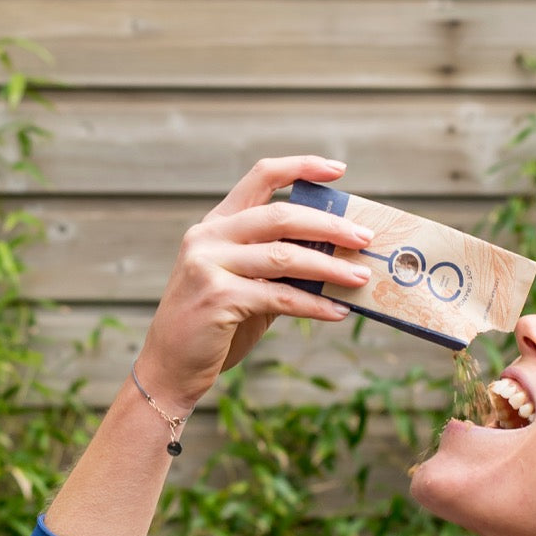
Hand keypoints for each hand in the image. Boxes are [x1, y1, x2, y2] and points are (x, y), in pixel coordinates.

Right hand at [133, 155, 374, 410]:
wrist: (171, 368)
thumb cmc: (216, 328)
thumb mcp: (247, 287)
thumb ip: (279, 268)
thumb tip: (336, 260)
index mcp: (216, 225)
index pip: (260, 178)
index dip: (301, 167)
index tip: (339, 170)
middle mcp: (209, 237)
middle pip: (281, 216)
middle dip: (329, 225)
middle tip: (364, 237)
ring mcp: (210, 265)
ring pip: (285, 256)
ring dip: (330, 268)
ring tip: (361, 277)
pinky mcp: (218, 297)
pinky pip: (280, 296)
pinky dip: (314, 305)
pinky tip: (338, 312)